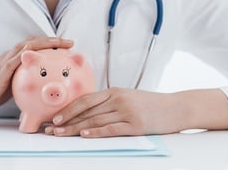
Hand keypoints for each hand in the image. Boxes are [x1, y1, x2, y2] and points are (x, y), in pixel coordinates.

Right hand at [0, 37, 73, 118]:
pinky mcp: (0, 72)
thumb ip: (23, 81)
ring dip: (44, 43)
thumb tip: (39, 85)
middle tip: (69, 42)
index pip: (32, 46)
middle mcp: (9, 57)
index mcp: (12, 60)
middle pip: (32, 42)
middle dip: (51, 40)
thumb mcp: (11, 86)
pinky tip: (38, 53)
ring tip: (60, 43)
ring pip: (25, 46)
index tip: (64, 45)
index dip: (48, 43)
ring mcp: (4, 63)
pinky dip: (26, 54)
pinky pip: (14, 60)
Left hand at [45, 88, 180, 137]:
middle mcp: (118, 99)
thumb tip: (87, 112)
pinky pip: (111, 128)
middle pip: (86, 111)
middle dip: (65, 121)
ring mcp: (127, 111)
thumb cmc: (151, 104)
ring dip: (74, 128)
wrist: (177, 107)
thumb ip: (109, 102)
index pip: (85, 100)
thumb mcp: (128, 97)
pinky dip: (96, 132)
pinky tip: (84, 135)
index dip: (68, 109)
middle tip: (50, 128)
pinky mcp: (136, 125)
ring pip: (95, 120)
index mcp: (114, 92)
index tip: (54, 117)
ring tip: (60, 134)